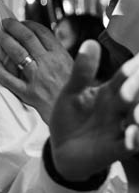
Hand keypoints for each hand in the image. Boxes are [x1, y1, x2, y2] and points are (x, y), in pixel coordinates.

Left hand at [0, 18, 72, 120]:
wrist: (75, 114)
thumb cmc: (74, 91)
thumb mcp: (74, 68)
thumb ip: (58, 54)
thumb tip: (44, 39)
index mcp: (61, 56)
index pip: (43, 33)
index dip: (29, 24)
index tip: (21, 21)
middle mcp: (48, 64)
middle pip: (28, 39)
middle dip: (14, 28)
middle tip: (5, 22)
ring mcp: (37, 78)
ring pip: (18, 54)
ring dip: (6, 42)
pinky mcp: (28, 93)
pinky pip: (8, 79)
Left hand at [50, 41, 138, 180]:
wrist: (62, 150)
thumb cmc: (70, 118)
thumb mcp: (72, 93)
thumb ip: (82, 71)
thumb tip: (90, 42)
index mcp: (112, 92)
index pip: (127, 76)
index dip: (132, 68)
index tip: (134, 61)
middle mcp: (122, 109)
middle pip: (135, 96)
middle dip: (135, 89)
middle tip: (126, 87)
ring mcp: (121, 129)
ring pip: (138, 119)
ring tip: (136, 113)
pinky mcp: (117, 149)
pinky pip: (130, 144)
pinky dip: (134, 140)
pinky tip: (131, 135)